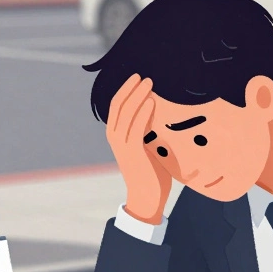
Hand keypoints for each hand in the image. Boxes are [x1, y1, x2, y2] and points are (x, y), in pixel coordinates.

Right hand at [106, 74, 170, 223]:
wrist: (146, 197)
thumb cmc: (150, 171)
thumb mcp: (146, 145)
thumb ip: (146, 129)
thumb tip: (157, 110)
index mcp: (116, 134)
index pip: (116, 106)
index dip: (125, 89)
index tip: (137, 77)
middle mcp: (115, 138)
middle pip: (118, 105)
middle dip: (130, 88)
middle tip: (143, 74)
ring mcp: (122, 145)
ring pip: (126, 113)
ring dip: (137, 95)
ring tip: (148, 82)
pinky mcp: (132, 152)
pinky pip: (136, 128)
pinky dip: (143, 113)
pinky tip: (151, 101)